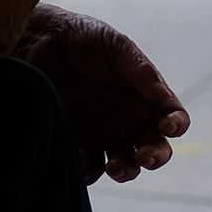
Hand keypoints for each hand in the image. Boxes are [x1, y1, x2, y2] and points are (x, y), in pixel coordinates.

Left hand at [17, 6, 188, 182]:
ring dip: (126, 171)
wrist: (36, 42)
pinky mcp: (78, 143)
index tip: (167, 126)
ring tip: (115, 168)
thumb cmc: (82, 37)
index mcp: (145, 96)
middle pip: (154, 148)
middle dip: (155, 156)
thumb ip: (139, 69)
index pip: (171, 116)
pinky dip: (89, 173)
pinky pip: (89, 167)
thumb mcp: (114, 45)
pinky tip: (82, 166)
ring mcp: (104, 134)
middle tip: (144, 157)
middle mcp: (129, 119)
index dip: (175, 124)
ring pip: (125, 164)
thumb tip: (161, 93)